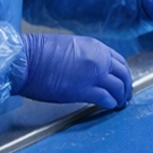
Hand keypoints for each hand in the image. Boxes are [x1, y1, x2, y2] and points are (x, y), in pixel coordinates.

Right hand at [15, 33, 132, 108]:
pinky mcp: (84, 91)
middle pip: (123, 75)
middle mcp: (100, 60)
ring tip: (118, 104)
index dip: (123, 74)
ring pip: (118, 88)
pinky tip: (108, 106)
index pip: (119, 61)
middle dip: (126, 87)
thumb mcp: (71, 46)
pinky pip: (106, 98)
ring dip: (120, 98)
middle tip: (125, 96)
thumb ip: (86, 56)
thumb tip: (91, 67)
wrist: (26, 60)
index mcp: (96, 47)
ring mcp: (94, 76)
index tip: (123, 81)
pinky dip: (110, 103)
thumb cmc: (39, 52)